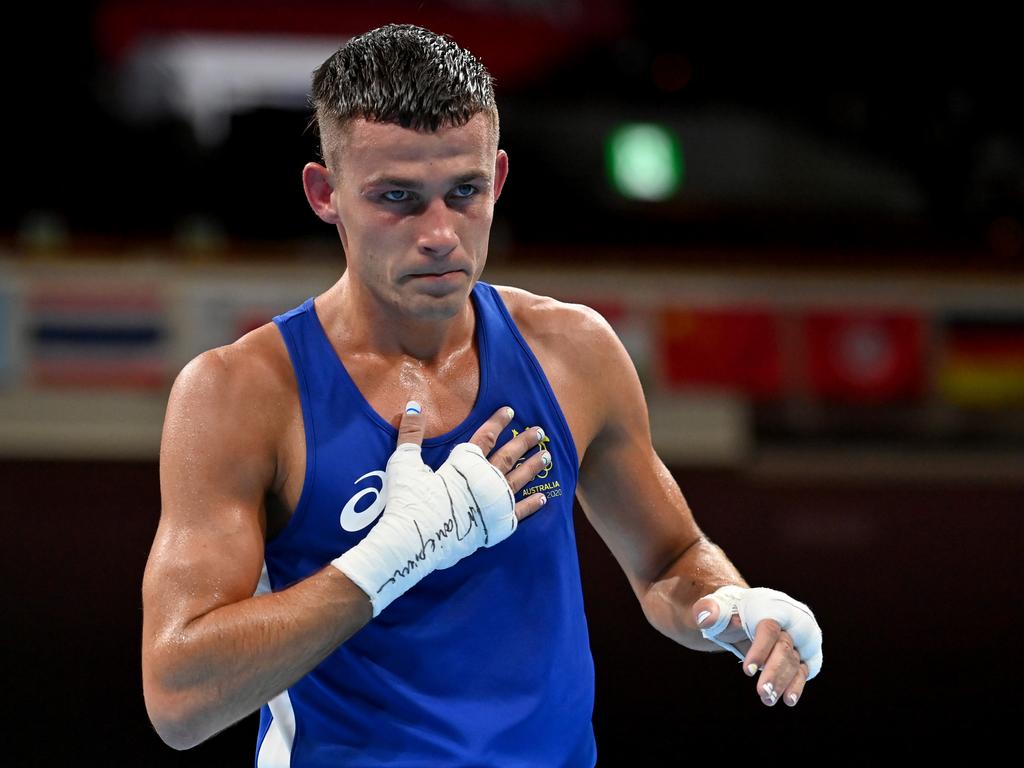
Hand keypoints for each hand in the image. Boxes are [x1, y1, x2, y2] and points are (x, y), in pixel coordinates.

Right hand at [333, 402, 550, 614]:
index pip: (485, 436)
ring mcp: (493, 503)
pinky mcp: (495, 525)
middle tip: (539, 431)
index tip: (510, 411)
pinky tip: (543, 497)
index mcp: (466, 464)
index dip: (497, 422)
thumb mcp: (405, 463)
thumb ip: (411, 433)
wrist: (415, 540)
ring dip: (533, 467)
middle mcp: (485, 480)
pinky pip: (519, 512)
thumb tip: (413, 405)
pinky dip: (532, 505)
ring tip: (547, 456)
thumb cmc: (410, 501)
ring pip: (519, 479)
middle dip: (524, 441)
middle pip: (509, 455)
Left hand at [693, 586, 821, 707]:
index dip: (759, 650)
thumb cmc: (729, 610)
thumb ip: (708, 610)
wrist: (747, 611)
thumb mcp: (716, 606)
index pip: (768, 629)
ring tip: (767, 699)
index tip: (746, 671)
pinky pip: (803, 669)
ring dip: (782, 683)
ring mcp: (801, 636)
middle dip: (774, 672)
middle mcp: (791, 619)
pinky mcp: (806, 652)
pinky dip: (797, 685)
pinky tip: (788, 700)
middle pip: (785, 647)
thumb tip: (705, 618)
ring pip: (795, 661)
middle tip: (761, 693)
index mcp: (771, 605)